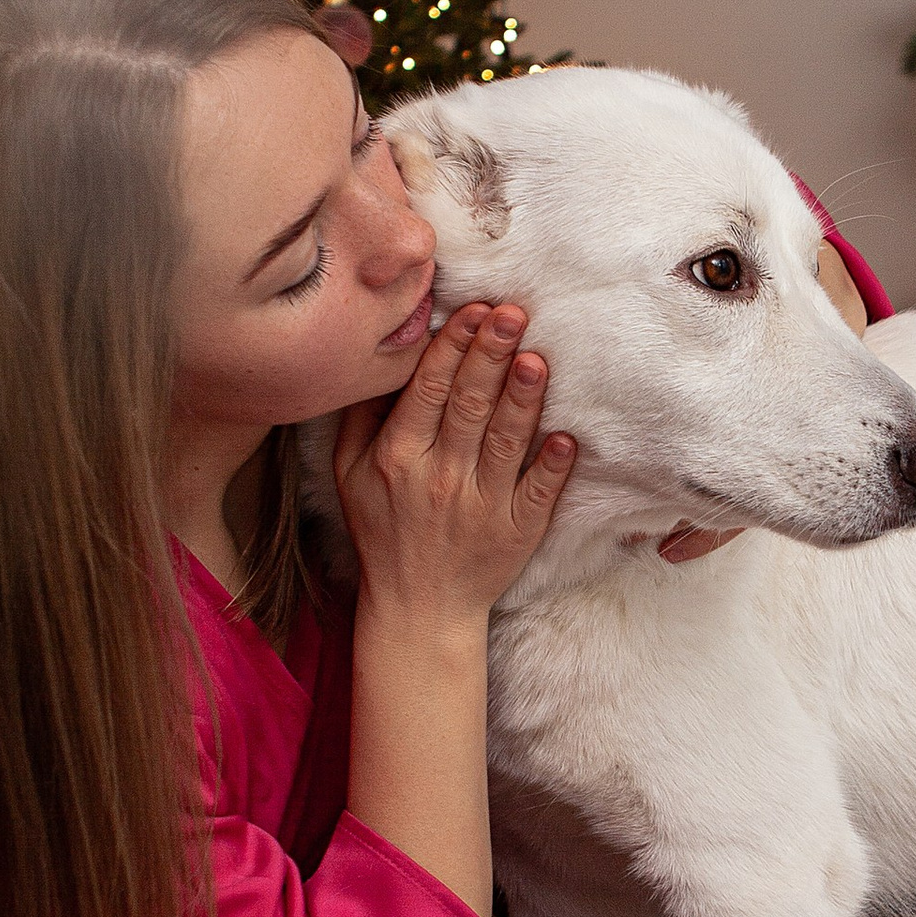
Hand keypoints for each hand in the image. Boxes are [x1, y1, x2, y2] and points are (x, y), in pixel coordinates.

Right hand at [333, 300, 575, 634]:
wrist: (419, 607)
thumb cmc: (384, 530)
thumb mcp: (350, 473)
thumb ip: (364, 415)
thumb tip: (387, 356)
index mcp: (398, 458)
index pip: (428, 390)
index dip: (451, 347)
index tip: (473, 309)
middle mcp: (440, 479)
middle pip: (469, 405)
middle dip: (490, 354)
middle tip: (511, 313)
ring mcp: (482, 506)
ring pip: (506, 440)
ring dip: (523, 397)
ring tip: (535, 357)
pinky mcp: (517, 531)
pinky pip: (538, 492)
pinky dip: (552, 465)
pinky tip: (565, 436)